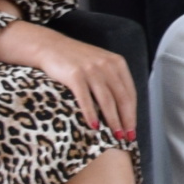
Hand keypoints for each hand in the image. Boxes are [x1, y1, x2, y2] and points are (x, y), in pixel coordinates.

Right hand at [0, 18, 137, 132]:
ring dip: (112, 120)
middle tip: (128, 137)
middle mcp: (106, 65)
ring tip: (115, 135)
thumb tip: (123, 107)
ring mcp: (91, 70)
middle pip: (122, 98)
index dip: (133, 113)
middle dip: (126, 120)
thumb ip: (112, 79)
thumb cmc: (76, 59)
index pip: (130, 92)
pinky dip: (91, 114)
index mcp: (117, 63)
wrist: (51, 47)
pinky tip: (94, 126)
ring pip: (107, 100)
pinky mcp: (75, 75)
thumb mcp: (100, 63)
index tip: (132, 128)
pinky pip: (86, 99)